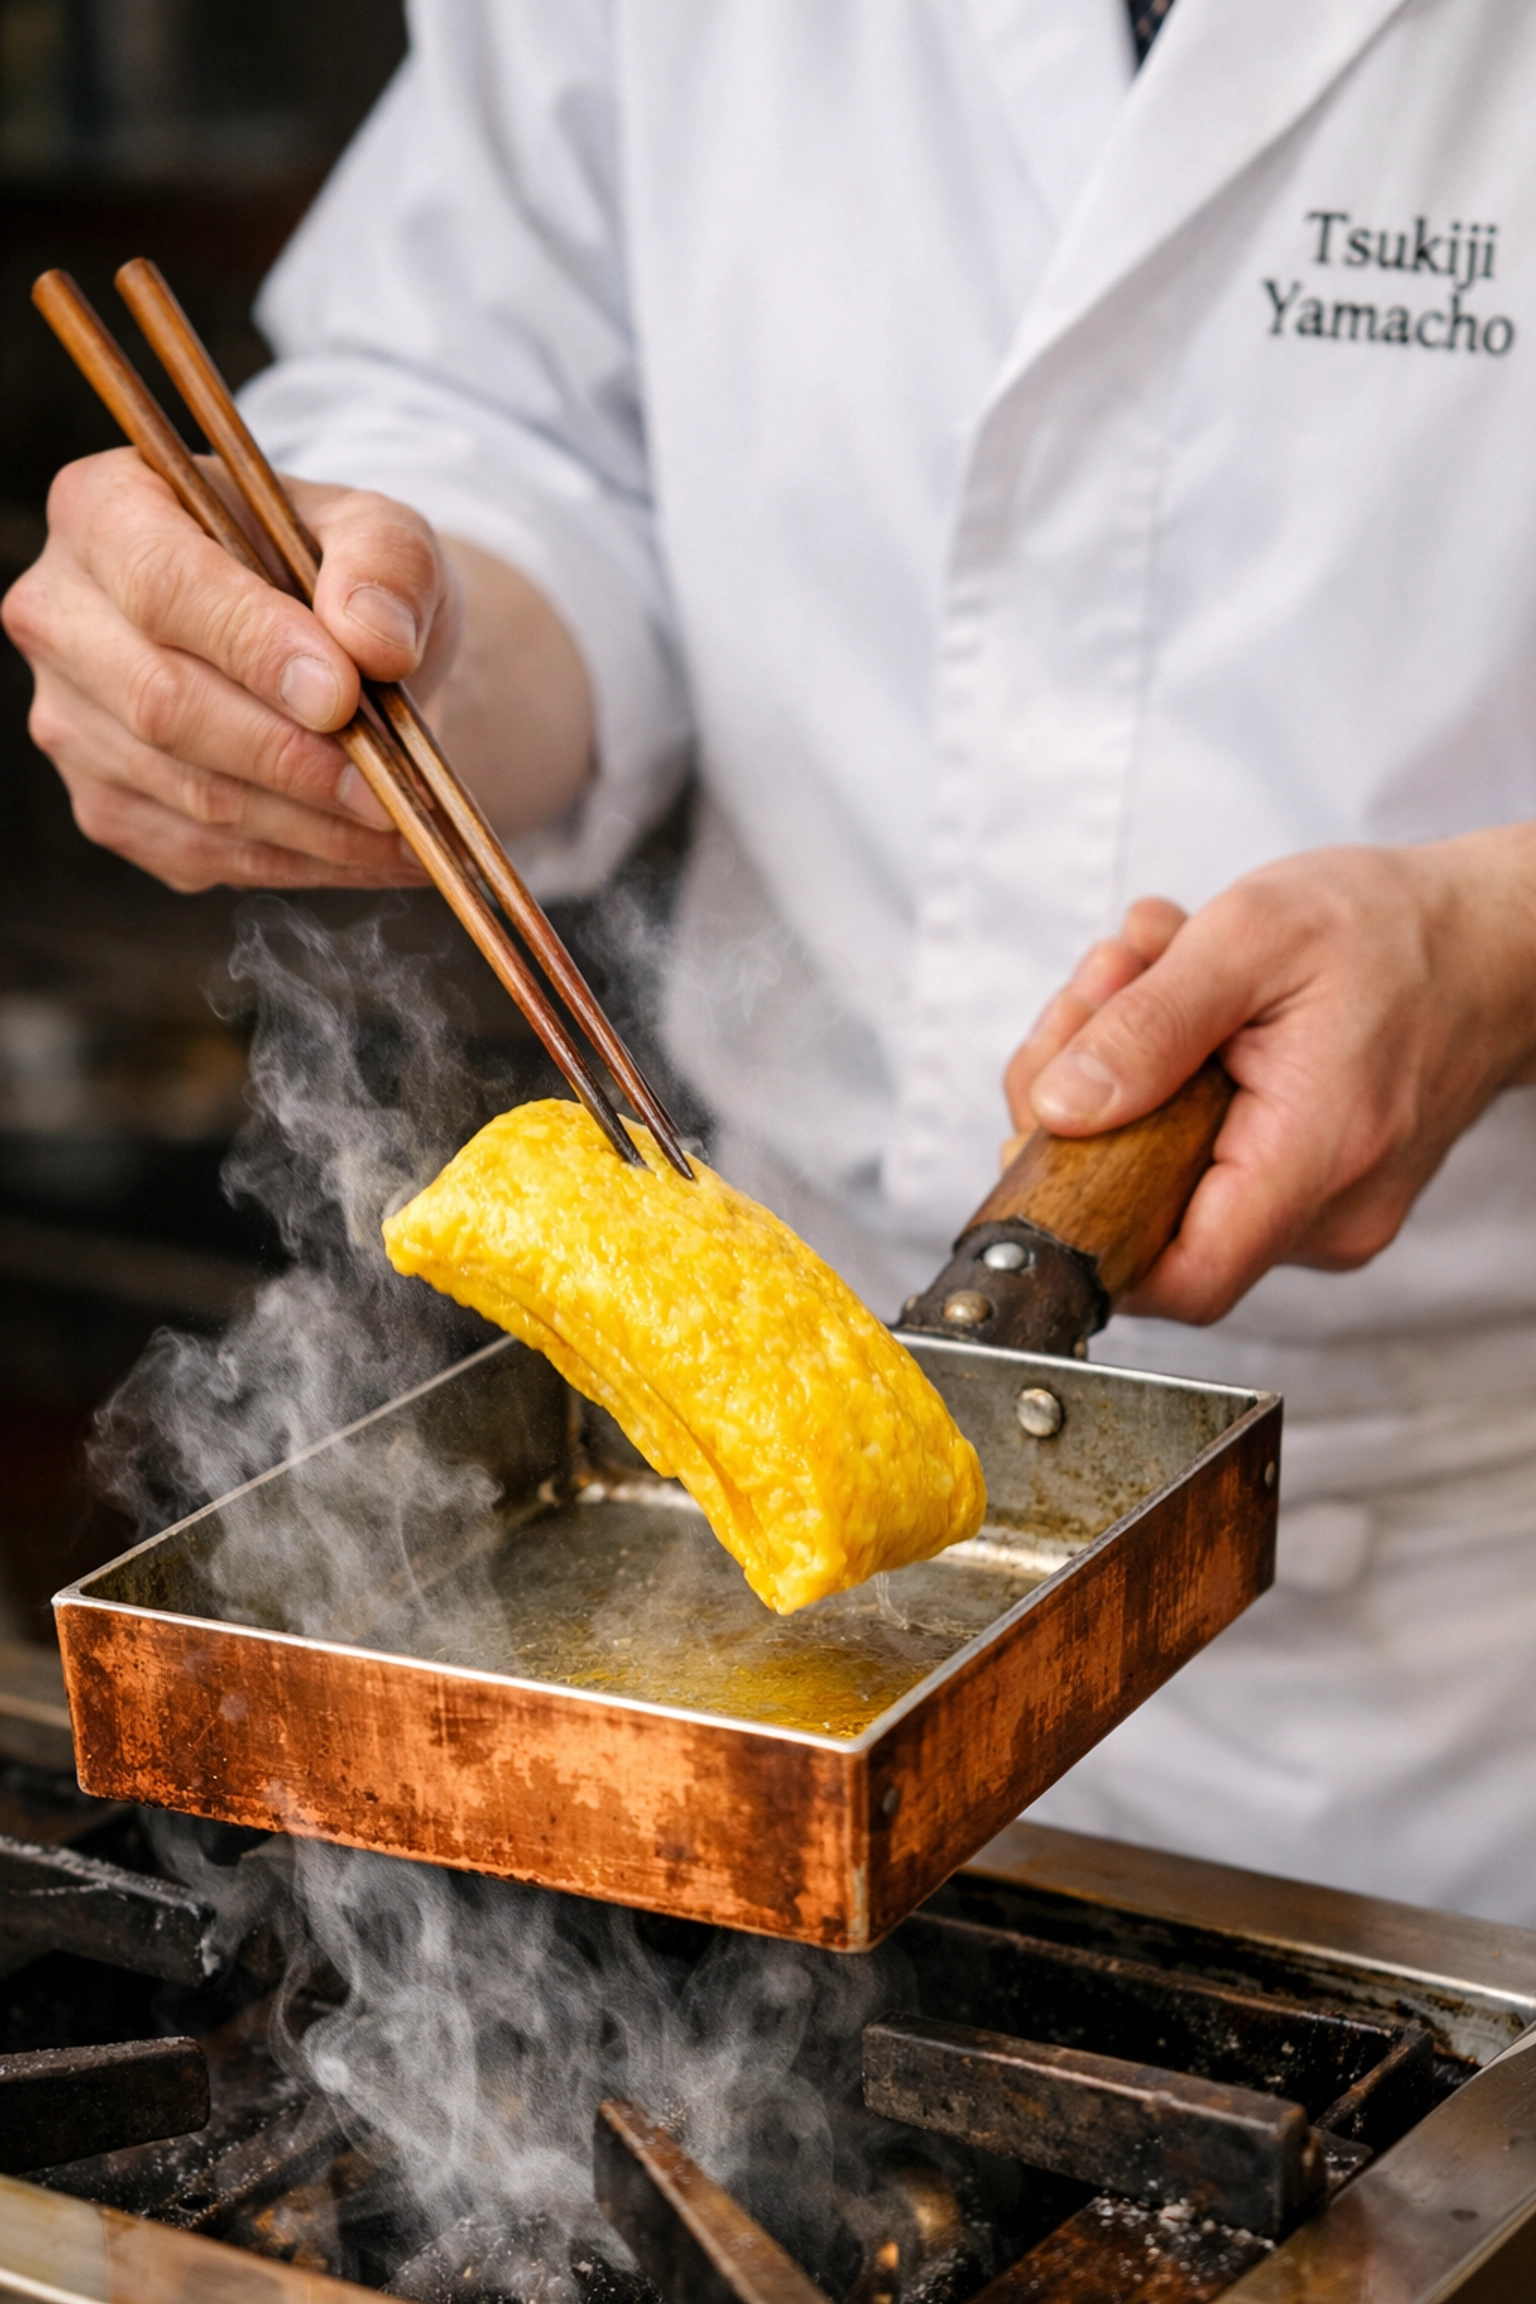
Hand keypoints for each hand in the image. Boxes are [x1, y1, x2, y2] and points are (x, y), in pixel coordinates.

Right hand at [1, 448, 460, 890]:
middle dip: (292, 757)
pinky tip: (371, 852)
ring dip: (312, 826)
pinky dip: (303, 861)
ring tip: (406, 827)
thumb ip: (385, 563)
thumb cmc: (339, 576)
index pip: (161, 584)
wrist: (329, 653)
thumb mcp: (381, 534)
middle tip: (390, 787)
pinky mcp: (107, 808)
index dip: (252, 646)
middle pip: (162, 705)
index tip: (342, 694)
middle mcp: (61, 616)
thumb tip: (376, 638)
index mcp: (104, 509)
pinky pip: (204, 854)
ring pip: (191, 795)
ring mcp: (71, 722)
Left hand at [1002, 836, 1535, 1323]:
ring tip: (1148, 969)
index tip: (1044, 1135)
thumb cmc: (1389, 930)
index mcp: (1318, 1158)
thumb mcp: (1252, 936)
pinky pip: (1196, 1167)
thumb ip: (1149, 1025)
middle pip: (1148, 1220)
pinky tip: (1180, 1009)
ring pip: (1163, 1185)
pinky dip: (1165, 1089)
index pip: (1182, 1280)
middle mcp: (1326, 1216)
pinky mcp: (1305, 1195)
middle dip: (1089, 1096)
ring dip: (1122, 1075)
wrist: (1490, 945)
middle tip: (1107, 982)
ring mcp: (1319, 1215)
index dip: (1087, 1233)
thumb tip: (1060, 1109)